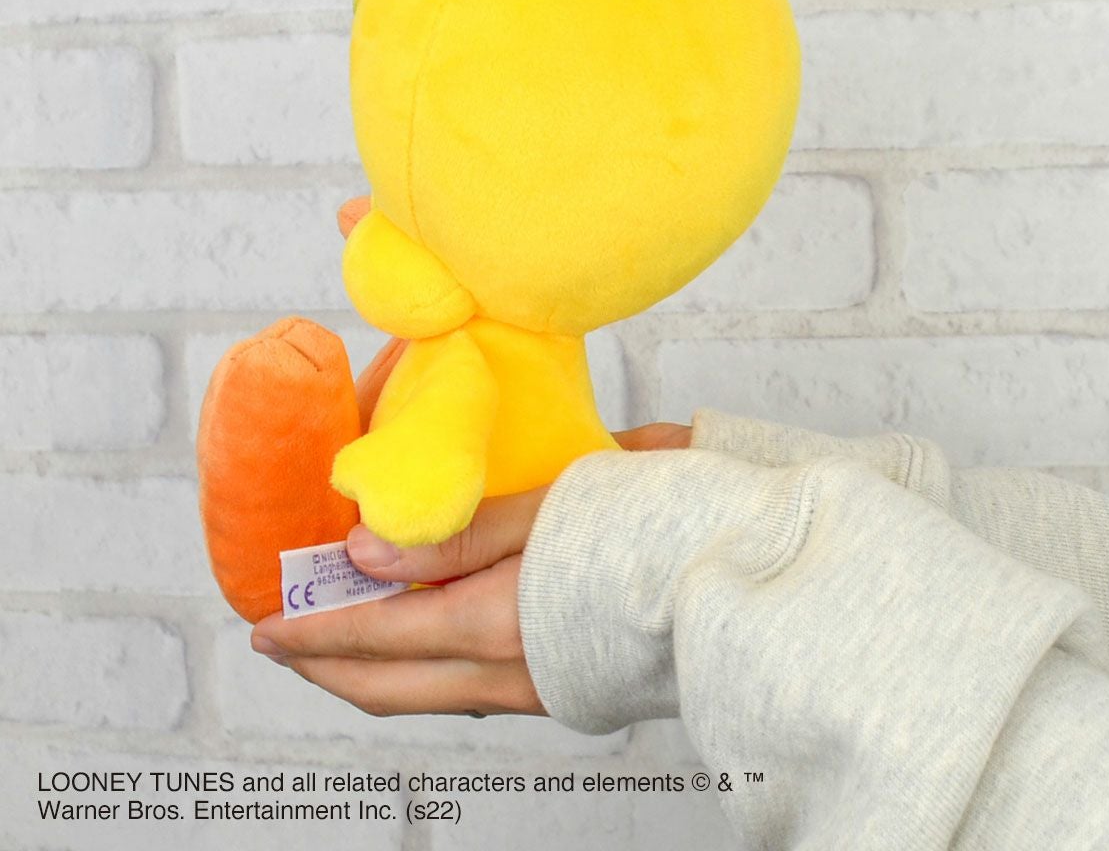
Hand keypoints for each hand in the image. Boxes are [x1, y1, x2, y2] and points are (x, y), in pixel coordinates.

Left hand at [249, 422, 690, 717]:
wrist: (754, 575)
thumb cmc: (662, 522)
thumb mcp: (554, 503)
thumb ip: (458, 532)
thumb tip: (367, 551)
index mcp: (500, 623)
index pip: (377, 636)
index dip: (314, 632)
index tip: (264, 625)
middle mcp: (510, 674)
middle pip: (389, 688)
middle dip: (325, 666)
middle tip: (281, 641)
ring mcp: (539, 689)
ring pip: (427, 695)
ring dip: (372, 668)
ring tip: (337, 634)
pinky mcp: (564, 685)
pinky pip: (469, 689)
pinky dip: (423, 666)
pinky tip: (419, 630)